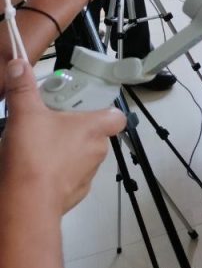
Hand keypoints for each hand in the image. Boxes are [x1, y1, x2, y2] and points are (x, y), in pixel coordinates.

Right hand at [0, 59, 124, 212]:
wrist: (26, 203)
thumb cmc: (34, 154)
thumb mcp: (25, 114)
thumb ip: (23, 88)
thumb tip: (18, 63)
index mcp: (95, 128)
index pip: (117, 116)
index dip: (105, 110)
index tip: (84, 107)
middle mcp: (98, 151)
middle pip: (95, 135)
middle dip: (76, 130)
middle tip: (51, 125)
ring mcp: (88, 175)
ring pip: (82, 158)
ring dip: (66, 153)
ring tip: (39, 148)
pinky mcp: (75, 195)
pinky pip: (70, 179)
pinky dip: (57, 175)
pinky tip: (36, 171)